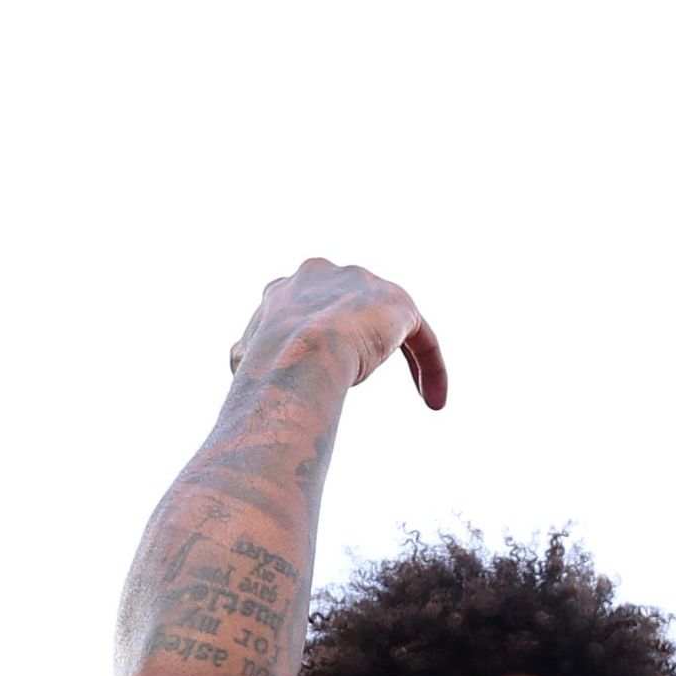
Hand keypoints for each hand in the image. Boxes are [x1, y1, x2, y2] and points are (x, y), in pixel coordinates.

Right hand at [227, 257, 448, 409]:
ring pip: (388, 322)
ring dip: (398, 357)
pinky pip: (422, 337)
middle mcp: (326, 274)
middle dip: (357, 342)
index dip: (319, 343)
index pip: (308, 309)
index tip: (327, 373)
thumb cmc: (266, 369)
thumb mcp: (243, 361)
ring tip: (415, 394)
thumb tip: (241, 360)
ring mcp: (364, 284)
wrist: (296, 356)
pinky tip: (434, 401)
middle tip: (362, 376)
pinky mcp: (399, 303)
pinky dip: (431, 367)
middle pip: (351, 309)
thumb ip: (248, 354)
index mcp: (286, 288)